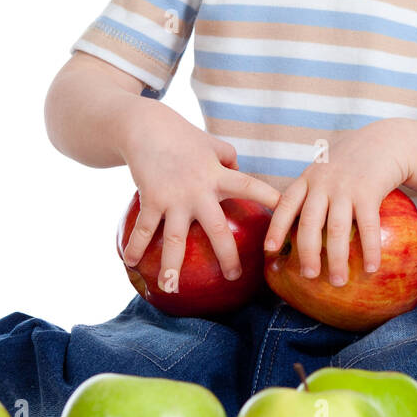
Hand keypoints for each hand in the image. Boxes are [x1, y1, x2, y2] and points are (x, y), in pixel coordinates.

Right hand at [117, 101, 282, 291]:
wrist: (146, 127)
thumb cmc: (184, 136)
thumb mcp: (213, 145)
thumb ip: (228, 160)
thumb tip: (238, 172)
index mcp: (219, 176)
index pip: (250, 186)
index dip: (268, 198)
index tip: (285, 211)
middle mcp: (199, 191)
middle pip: (216, 229)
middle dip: (226, 255)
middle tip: (234, 276)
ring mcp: (173, 198)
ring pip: (174, 239)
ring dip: (172, 266)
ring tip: (172, 289)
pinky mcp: (151, 200)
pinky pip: (143, 229)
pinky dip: (135, 247)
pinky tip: (131, 264)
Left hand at [263, 120, 413, 287]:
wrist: (384, 142)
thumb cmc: (350, 163)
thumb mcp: (323, 170)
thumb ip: (310, 193)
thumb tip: (295, 230)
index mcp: (308, 179)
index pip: (285, 204)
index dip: (276, 228)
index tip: (269, 250)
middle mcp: (323, 183)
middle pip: (309, 224)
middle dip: (307, 253)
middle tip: (309, 276)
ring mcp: (346, 188)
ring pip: (336, 230)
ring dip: (336, 259)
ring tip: (338, 281)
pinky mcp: (370, 192)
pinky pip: (368, 226)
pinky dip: (369, 249)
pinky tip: (372, 267)